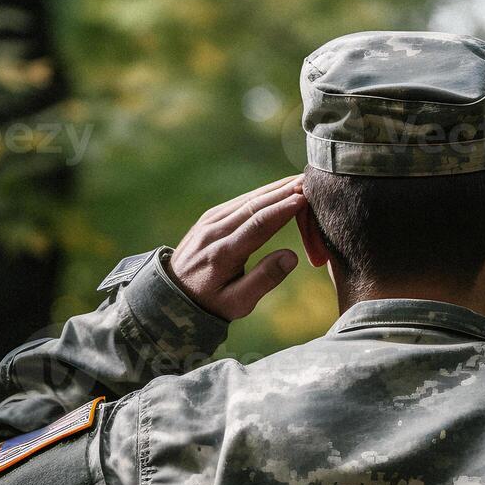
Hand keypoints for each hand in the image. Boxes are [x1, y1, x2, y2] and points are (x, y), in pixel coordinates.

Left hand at [168, 175, 303, 320]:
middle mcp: (214, 231)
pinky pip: (241, 201)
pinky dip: (264, 194)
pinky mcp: (210, 217)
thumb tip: (292, 256)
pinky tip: (280, 188)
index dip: (283, 209)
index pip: (258, 224)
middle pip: (255, 205)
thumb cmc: (212, 303)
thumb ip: (264, 280)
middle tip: (311, 181)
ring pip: (248, 199)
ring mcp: (210, 221)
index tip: (306, 198)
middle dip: (285, 191)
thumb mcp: (238, 303)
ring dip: (276, 188)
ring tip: (302, 180)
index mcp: (222, 254)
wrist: (173, 293)